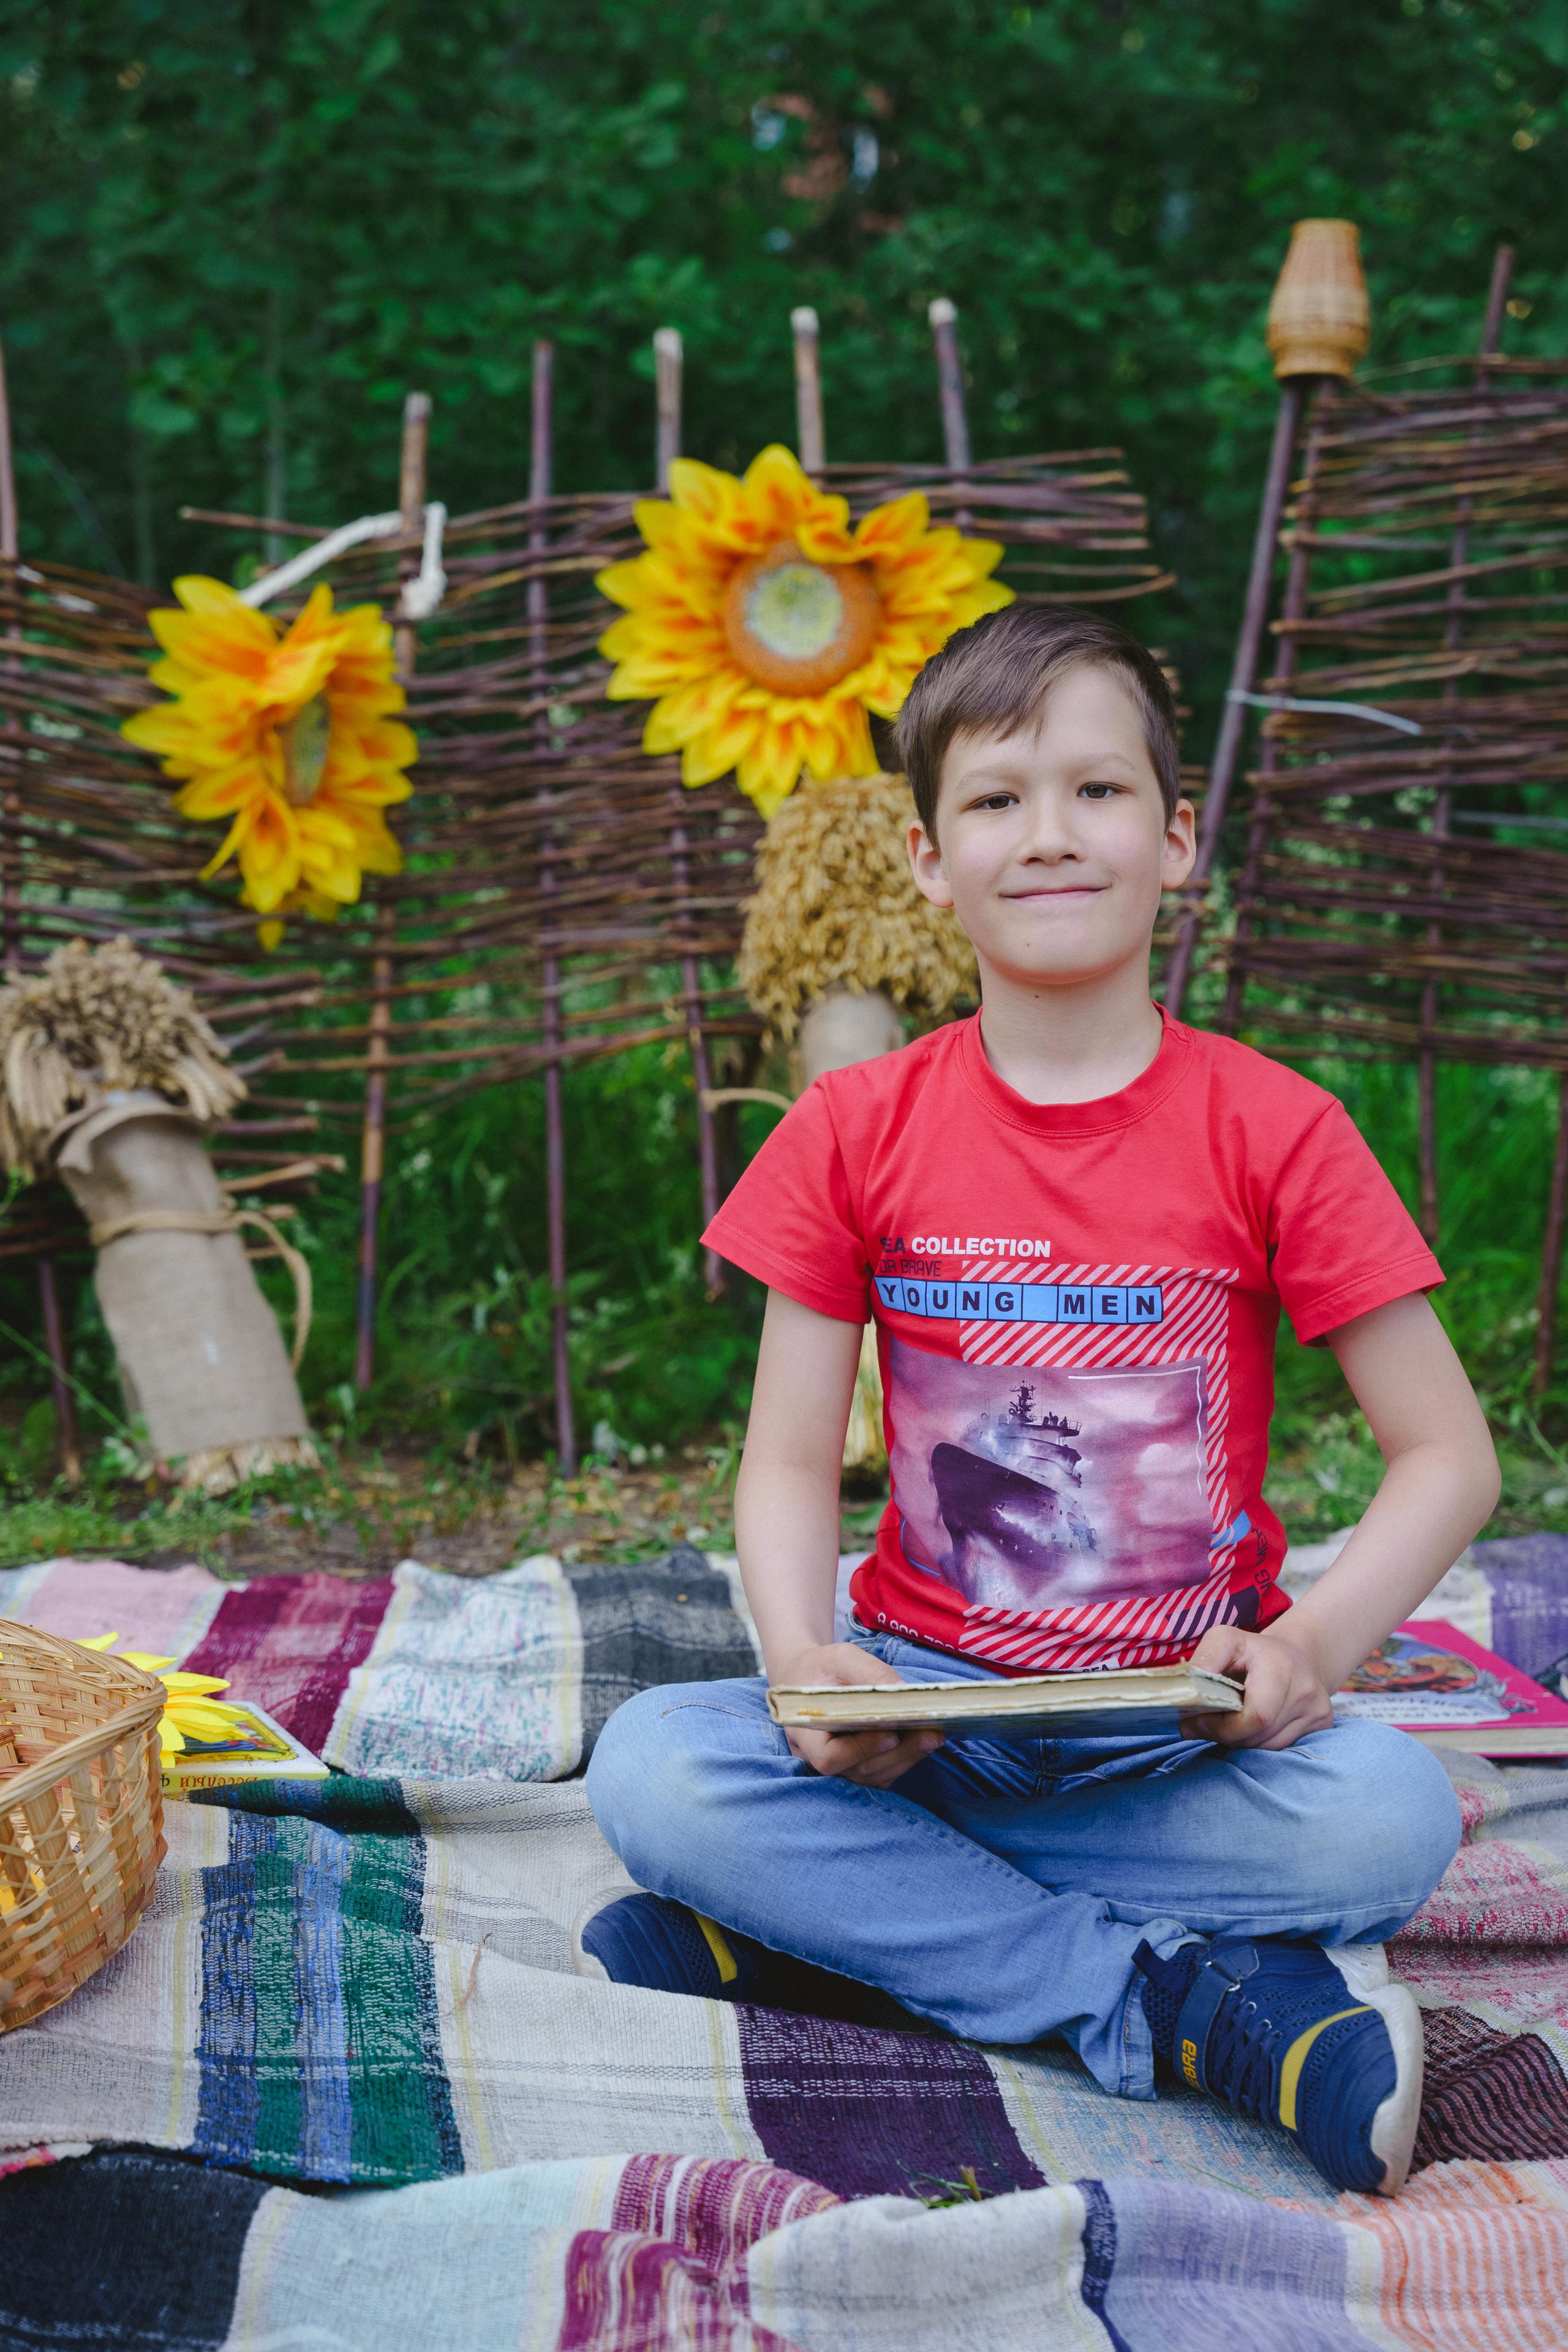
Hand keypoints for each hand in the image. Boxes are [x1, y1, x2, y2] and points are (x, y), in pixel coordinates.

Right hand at [770, 1640, 945, 1787]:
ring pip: (873, 1775)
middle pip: (860, 1770)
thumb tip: (904, 1692)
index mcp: (804, 1732)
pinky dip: (901, 1761)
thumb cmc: (821, 1666)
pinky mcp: (852, 1767)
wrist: (807, 1676)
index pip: (829, 1757)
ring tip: (933, 1738)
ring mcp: (835, 1766)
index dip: (861, 1751)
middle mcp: (815, 1758)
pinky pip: (878, 1773)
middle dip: (899, 1754)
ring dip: (905, 1759)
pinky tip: (921, 1742)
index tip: (891, 1735)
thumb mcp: (842, 1657)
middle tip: (931, 1735)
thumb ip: (870, 1673)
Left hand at [1180, 1621, 1335, 1751]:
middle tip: (1203, 1726)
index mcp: (1281, 1667)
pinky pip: (1283, 1748)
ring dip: (1241, 1742)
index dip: (1223, 1727)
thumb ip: (1206, 1659)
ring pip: (1269, 1747)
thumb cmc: (1254, 1650)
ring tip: (1226, 1725)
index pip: (1257, 1716)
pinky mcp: (1323, 1724)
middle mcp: (1306, 1691)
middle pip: (1260, 1736)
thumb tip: (1188, 1689)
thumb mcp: (1225, 1639)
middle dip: (1226, 1736)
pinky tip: (1249, 1728)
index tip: (1195, 1723)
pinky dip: (1260, 1743)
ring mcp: (1319, 1710)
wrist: (1297, 1653)